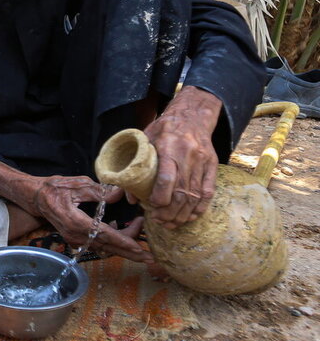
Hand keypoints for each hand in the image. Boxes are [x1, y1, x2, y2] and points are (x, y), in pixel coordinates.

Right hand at [32, 176, 151, 263]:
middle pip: (108, 247)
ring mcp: (75, 239)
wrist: (35, 197)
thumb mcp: (75, 184)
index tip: (140, 248)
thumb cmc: (53, 188)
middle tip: (150, 257)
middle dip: (130, 253)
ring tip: (140, 241)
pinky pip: (98, 244)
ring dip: (123, 246)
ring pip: (105, 247)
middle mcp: (76, 235)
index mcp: (76, 221)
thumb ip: (97, 190)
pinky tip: (122, 231)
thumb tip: (119, 194)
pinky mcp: (76, 239)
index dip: (124, 242)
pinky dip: (112, 242)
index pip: (105, 235)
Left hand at [143, 86, 221, 228]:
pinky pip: (207, 192)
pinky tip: (190, 217)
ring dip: (183, 214)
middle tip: (159, 221)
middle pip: (181, 191)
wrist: (192, 116)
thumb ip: (134, 165)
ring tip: (171, 224)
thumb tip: (128, 196)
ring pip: (194, 195)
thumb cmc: (163, 129)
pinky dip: (199, 208)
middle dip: (170, 211)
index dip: (160, 197)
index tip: (151, 207)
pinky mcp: (212, 166)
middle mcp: (188, 156)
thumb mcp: (144, 139)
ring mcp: (202, 162)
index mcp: (168, 147)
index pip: (167, 177)